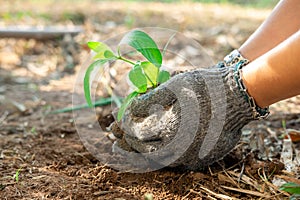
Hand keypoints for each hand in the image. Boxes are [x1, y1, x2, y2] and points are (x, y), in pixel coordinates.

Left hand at [112, 64, 253, 169]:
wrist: (237, 97)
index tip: (117, 123)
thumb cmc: (205, 88)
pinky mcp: (200, 160)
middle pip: (144, 153)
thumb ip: (149, 100)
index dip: (125, 128)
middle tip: (115, 144)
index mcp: (171, 130)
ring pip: (158, 161)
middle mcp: (180, 149)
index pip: (138, 134)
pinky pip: (174, 163)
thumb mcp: (174, 86)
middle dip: (127, 147)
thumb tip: (128, 110)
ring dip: (141, 155)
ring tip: (127, 151)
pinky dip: (160, 158)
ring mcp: (191, 158)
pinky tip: (154, 152)